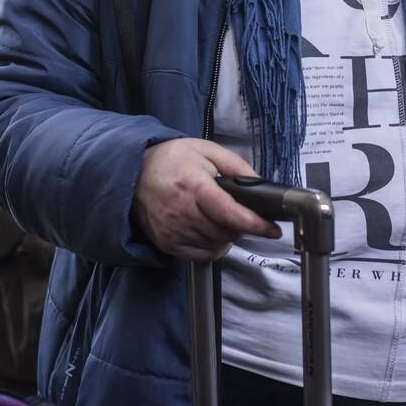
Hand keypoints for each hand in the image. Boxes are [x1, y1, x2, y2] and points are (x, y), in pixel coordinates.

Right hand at [132, 138, 281, 260]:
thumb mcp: (206, 150)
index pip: (229, 212)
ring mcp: (172, 229)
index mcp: (193, 184)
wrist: (133, 173)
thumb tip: (259, 184)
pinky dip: (214, 247)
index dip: (254, 223)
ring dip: (228, 236)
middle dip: (242, 226)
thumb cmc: (170, 160)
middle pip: (225, 232)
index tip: (272, 229)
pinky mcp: (167, 243)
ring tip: (223, 219)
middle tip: (242, 215)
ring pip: (216, 245)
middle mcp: (181, 210)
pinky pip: (201, 255)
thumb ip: (236, 166)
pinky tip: (212, 231)